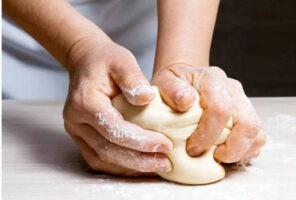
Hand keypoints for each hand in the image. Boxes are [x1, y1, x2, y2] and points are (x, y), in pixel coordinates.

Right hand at [63, 38, 172, 175]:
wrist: (86, 62)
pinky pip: (99, 158)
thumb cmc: (106, 60)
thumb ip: (133, 78)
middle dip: (139, 160)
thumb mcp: (122, 61)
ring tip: (158, 166)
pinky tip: (141, 166)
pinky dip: (120, 166)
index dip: (140, 140)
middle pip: (107, 149)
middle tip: (165, 163)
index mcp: (85, 102)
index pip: (113, 128)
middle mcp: (76, 120)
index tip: (165, 144)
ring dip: (131, 167)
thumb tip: (147, 98)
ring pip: (102, 159)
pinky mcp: (81, 137)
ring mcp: (76, 131)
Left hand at [152, 64, 265, 163]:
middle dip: (230, 148)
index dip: (208, 134)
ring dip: (240, 151)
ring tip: (219, 157)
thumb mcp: (164, 82)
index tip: (192, 148)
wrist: (184, 83)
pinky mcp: (248, 116)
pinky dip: (245, 151)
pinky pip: (258, 138)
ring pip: (256, 132)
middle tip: (211, 156)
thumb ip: (171, 89)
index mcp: (212, 79)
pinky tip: (226, 153)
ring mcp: (243, 102)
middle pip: (247, 122)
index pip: (220, 107)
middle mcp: (233, 89)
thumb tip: (186, 102)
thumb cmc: (174, 86)